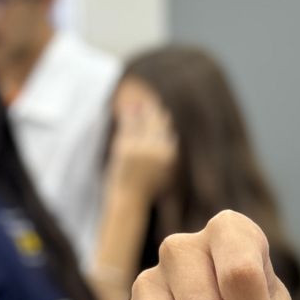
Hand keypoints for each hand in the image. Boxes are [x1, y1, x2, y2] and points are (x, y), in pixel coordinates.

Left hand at [107, 89, 178, 203]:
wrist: (130, 198)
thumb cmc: (150, 188)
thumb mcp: (168, 173)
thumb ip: (172, 153)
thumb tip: (174, 134)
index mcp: (170, 156)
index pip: (169, 131)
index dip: (167, 119)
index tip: (166, 110)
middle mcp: (156, 150)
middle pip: (157, 124)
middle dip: (155, 111)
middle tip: (155, 101)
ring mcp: (140, 149)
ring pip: (142, 123)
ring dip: (141, 111)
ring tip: (140, 102)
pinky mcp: (124, 148)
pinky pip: (128, 127)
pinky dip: (128, 116)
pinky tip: (128, 108)